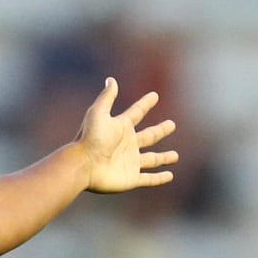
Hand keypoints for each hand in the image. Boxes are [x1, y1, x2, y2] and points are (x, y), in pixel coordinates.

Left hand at [77, 77, 177, 192]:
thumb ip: (107, 98)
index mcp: (120, 128)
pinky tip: (169, 175)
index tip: (154, 95)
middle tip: (171, 124)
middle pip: (148, 136)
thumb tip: (111, 79)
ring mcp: (129, 162)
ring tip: (175, 155)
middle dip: (160, 130)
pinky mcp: (131, 178)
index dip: (145, 104)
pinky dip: (159, 178)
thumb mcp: (98, 114)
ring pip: (151, 159)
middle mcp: (126, 144)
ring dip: (163, 158)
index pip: (136, 113)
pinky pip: (149, 179)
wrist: (82, 165)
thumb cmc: (90, 139)